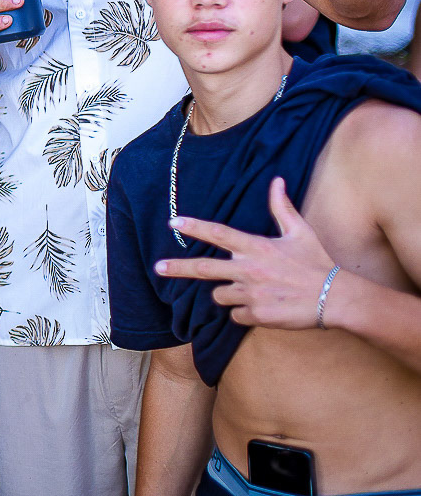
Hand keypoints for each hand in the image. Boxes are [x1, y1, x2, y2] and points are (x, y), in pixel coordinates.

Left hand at [156, 177, 336, 328]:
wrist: (336, 298)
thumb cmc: (317, 263)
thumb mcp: (300, 232)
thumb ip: (282, 208)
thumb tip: (276, 180)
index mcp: (257, 247)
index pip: (219, 233)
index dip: (195, 227)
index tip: (174, 222)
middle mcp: (250, 270)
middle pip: (204, 269)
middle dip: (177, 268)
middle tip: (158, 268)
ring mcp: (252, 294)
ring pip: (220, 296)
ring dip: (227, 294)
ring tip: (252, 291)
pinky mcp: (257, 315)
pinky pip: (235, 315)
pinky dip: (243, 313)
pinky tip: (262, 307)